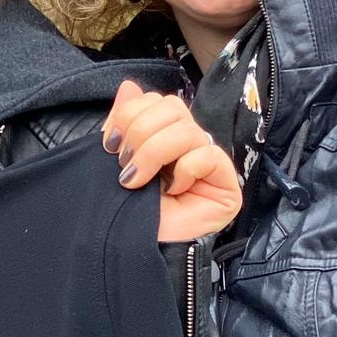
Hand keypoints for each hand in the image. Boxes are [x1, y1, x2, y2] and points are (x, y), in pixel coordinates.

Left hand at [102, 78, 242, 241]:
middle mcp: (189, 145)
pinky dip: (184, 170)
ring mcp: (210, 164)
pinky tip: (172, 191)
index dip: (131, 115)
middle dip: (141, 132)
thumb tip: (128, 86)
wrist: (131, 250)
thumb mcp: (116, 160)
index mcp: (164, 136)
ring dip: (155, 153)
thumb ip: (123, 123)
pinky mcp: (227, 185)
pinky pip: (208, 155)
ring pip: (187, 129)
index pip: (157, 101)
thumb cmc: (126, 211)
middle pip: (173, 107)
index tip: (109, 145)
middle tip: (124, 164)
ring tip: (137, 181)